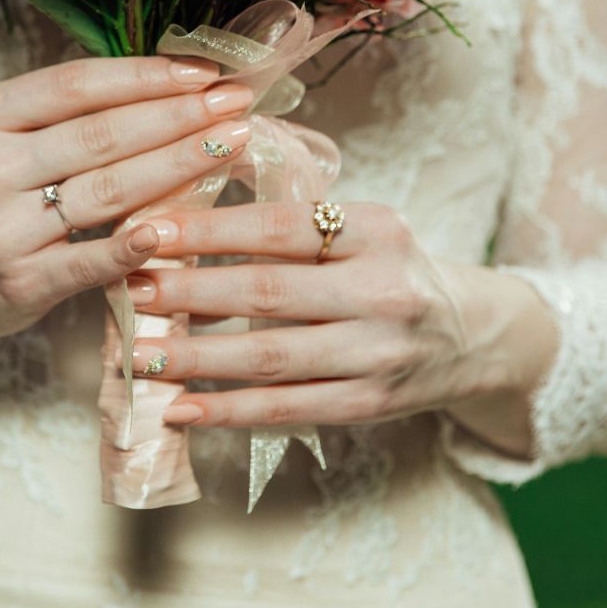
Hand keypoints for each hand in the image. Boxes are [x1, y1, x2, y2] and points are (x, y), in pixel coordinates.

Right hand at [0, 56, 253, 352]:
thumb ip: (56, 116)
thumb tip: (159, 83)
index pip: (74, 84)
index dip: (144, 75)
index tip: (203, 72)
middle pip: (100, 134)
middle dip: (179, 115)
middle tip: (237, 101)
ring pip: (107, 190)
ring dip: (180, 165)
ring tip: (231, 145)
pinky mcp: (20, 283)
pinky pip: (92, 258)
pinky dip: (138, 241)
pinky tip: (180, 225)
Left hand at [125, 202, 559, 458]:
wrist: (474, 336)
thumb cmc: (391, 270)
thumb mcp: (362, 227)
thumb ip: (291, 215)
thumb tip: (192, 196)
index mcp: (378, 229)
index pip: (282, 226)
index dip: (210, 230)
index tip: (150, 230)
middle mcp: (384, 291)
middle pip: (272, 292)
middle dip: (192, 291)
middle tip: (133, 289)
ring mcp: (379, 353)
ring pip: (273, 357)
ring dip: (198, 357)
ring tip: (140, 354)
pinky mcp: (370, 404)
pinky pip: (288, 408)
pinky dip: (229, 411)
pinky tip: (181, 408)